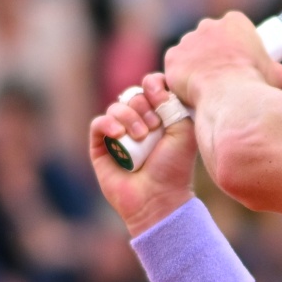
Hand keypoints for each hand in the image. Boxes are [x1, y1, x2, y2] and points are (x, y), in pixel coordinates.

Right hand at [87, 71, 198, 232]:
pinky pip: (98, 124)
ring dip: (128, 116)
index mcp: (159, 116)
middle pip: (133, 95)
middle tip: (153, 127)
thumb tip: (151, 84)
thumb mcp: (184, 132)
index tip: (160, 96)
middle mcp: (138, 122)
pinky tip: (119, 133)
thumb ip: (174, 103)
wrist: (158, 198)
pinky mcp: (101, 147)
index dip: (154, 85)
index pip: (151, 87)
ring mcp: (118, 134)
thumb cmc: (174, 168)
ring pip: (116, 108)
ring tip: (140, 136)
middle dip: (143, 105)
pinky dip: (108, 123)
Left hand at [161, 11, 281, 115]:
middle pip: (209, 36)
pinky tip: (189, 89)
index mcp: (235, 22)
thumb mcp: (275, 74)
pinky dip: (180, 76)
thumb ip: (275, 69)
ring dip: (196, 63)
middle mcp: (209, 25)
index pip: (233, 27)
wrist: (229, 95)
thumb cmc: (254, 83)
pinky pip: (175, 65)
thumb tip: (278, 74)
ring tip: (205, 85)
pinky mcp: (173, 57)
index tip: (237, 58)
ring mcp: (188, 40)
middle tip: (220, 73)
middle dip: (212, 51)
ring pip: (190, 51)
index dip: (235, 43)